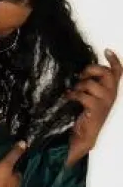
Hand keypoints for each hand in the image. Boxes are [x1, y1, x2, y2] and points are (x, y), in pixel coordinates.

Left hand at [67, 49, 121, 164]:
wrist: (84, 136)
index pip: (117, 72)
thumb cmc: (85, 116)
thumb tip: (80, 73)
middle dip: (91, 70)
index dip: (114, 60)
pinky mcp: (96, 108)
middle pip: (106, 73)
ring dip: (79, 85)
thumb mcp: (91, 98)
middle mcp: (111, 94)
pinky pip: (83, 95)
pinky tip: (68, 97)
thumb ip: (91, 86)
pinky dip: (73, 94)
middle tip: (81, 75)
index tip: (107, 50)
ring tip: (72, 91)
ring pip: (92, 84)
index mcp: (111, 90)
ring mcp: (105, 101)